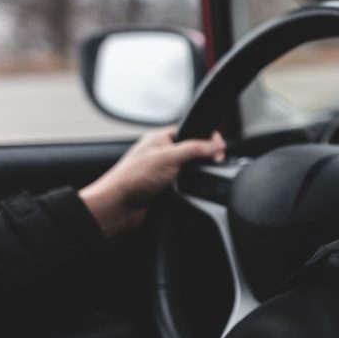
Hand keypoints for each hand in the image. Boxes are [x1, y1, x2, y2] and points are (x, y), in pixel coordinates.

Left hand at [80, 126, 225, 236]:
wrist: (119, 206)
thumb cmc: (133, 178)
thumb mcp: (169, 157)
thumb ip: (195, 149)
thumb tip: (217, 144)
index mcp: (160, 138)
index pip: (191, 131)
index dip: (207, 138)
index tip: (219, 147)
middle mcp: (162, 153)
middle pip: (194, 150)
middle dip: (204, 156)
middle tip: (213, 162)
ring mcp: (164, 170)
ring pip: (191, 168)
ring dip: (197, 172)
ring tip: (200, 175)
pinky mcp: (166, 187)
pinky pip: (186, 183)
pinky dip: (191, 185)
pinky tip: (191, 187)